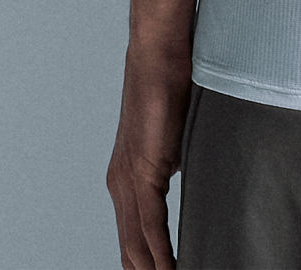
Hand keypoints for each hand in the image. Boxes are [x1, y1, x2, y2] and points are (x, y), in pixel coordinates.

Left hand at [106, 40, 193, 269]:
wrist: (159, 52)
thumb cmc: (170, 83)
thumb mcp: (172, 134)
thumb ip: (173, 159)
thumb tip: (181, 172)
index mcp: (125, 177)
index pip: (133, 235)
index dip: (146, 262)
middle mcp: (119, 183)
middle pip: (130, 248)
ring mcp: (128, 178)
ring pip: (136, 242)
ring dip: (152, 269)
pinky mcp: (143, 170)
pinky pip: (150, 224)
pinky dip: (160, 252)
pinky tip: (170, 269)